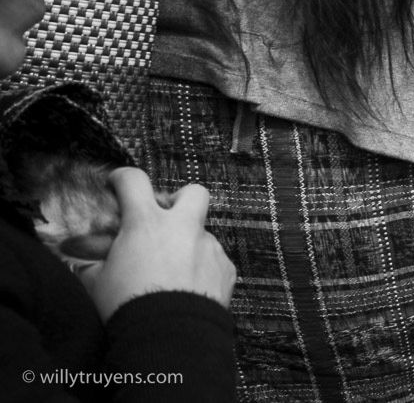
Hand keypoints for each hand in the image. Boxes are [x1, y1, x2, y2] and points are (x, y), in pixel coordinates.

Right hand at [75, 169, 235, 320]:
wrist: (168, 336)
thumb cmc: (127, 306)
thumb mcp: (98, 283)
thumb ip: (95, 266)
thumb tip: (87, 264)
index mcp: (147, 223)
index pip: (134, 182)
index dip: (123, 178)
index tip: (118, 183)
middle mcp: (183, 228)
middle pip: (193, 192)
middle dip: (180, 201)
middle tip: (165, 220)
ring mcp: (209, 247)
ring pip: (202, 233)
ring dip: (188, 245)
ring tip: (171, 272)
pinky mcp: (225, 269)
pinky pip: (214, 261)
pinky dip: (202, 270)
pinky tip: (188, 289)